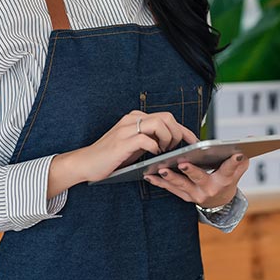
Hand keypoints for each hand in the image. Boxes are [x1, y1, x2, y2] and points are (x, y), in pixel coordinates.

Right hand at [75, 110, 197, 183]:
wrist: (86, 162)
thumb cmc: (111, 157)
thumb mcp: (133, 145)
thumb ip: (148, 140)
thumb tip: (171, 144)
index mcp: (135, 118)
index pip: (166, 117)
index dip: (183, 128)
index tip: (193, 140)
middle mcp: (131, 120)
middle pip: (166, 117)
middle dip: (178, 133)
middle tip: (175, 148)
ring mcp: (126, 129)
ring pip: (159, 123)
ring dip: (168, 139)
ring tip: (164, 151)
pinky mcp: (121, 142)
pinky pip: (146, 139)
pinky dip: (154, 147)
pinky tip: (152, 155)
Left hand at [144, 153, 249, 207]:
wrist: (218, 202)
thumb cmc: (226, 180)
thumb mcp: (236, 171)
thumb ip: (242, 157)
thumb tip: (252, 140)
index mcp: (224, 181)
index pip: (230, 170)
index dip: (233, 162)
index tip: (236, 153)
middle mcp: (209, 189)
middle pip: (200, 178)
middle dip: (191, 171)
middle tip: (183, 163)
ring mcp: (194, 194)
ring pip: (181, 185)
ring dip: (170, 177)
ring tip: (161, 168)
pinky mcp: (183, 195)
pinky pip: (169, 189)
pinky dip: (159, 182)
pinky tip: (149, 174)